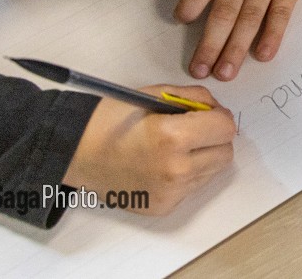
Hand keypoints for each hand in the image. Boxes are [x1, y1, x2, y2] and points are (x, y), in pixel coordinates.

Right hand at [62, 86, 234, 216]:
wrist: (76, 152)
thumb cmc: (113, 119)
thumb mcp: (156, 95)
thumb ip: (196, 99)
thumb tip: (220, 112)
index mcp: (173, 136)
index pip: (226, 129)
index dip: (218, 118)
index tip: (206, 115)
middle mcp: (175, 169)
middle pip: (225, 153)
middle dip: (214, 139)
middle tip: (192, 131)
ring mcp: (170, 192)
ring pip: (212, 172)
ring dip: (202, 158)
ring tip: (173, 149)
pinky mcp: (163, 207)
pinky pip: (192, 188)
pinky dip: (186, 175)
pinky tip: (161, 165)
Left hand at [163, 0, 301, 79]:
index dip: (191, 4)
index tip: (182, 20)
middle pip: (224, 11)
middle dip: (211, 44)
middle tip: (200, 70)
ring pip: (250, 17)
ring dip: (237, 48)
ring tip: (226, 72)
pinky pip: (282, 12)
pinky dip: (273, 35)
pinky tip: (264, 55)